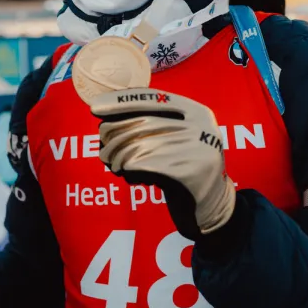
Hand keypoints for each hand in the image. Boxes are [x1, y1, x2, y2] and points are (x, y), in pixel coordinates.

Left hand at [91, 90, 234, 240]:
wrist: (211, 210)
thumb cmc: (185, 172)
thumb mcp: (179, 141)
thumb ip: (155, 124)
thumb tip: (108, 112)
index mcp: (198, 113)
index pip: (153, 98)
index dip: (122, 102)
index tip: (95, 107)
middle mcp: (201, 127)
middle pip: (142, 123)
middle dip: (115, 135)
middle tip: (104, 148)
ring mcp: (199, 150)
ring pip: (140, 146)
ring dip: (118, 157)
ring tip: (115, 165)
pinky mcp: (191, 175)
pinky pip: (145, 167)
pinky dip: (130, 172)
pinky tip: (132, 177)